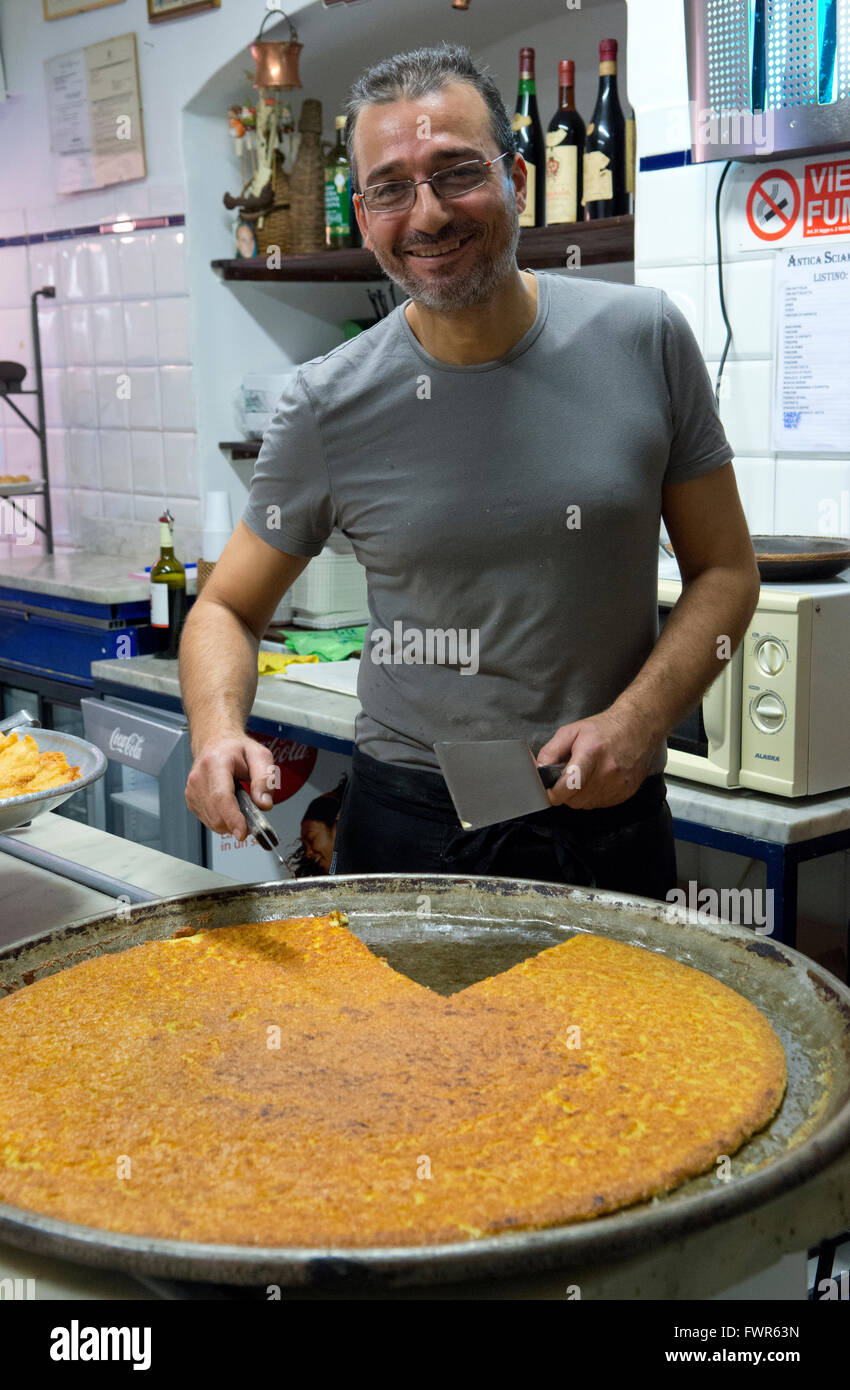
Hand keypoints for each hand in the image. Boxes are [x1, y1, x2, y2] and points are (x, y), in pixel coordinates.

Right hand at [185, 735, 275, 838]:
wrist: (216, 743)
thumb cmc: (236, 750)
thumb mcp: (260, 756)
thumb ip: (265, 779)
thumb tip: (264, 803)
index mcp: (215, 762)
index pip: (221, 796)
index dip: (232, 818)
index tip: (242, 832)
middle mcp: (199, 777)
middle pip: (216, 814)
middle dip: (238, 823)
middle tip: (254, 816)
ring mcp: (192, 790)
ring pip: (213, 822)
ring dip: (231, 822)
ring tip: (241, 804)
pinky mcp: (191, 800)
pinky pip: (209, 821)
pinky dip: (223, 820)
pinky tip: (229, 805)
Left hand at [536, 707, 657, 809]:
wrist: (638, 728)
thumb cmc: (604, 729)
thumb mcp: (571, 731)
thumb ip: (551, 751)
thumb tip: (539, 770)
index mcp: (591, 753)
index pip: (568, 786)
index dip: (554, 792)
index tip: (549, 789)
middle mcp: (607, 772)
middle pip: (575, 799)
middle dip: (566, 792)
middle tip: (568, 777)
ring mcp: (619, 784)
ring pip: (586, 804)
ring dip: (580, 795)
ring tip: (585, 776)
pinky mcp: (626, 793)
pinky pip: (600, 804)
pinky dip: (594, 796)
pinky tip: (598, 780)